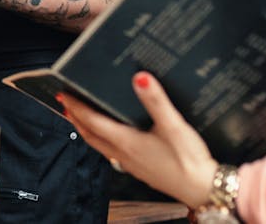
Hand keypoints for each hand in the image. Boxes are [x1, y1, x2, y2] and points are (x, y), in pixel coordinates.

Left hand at [57, 72, 216, 208]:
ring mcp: (129, 163)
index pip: (92, 121)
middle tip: (65, 103)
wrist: (202, 189)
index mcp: (127, 142)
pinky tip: (109, 136)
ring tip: (79, 117)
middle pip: (89, 134)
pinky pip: (110, 152)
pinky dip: (101, 140)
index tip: (63, 94)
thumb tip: (139, 77)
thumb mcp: (174, 126)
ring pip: (98, 145)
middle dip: (75, 117)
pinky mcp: (138, 168)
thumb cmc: (189, 160)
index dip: (77, 106)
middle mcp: (123, 154)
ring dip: (86, 129)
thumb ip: (156, 101)